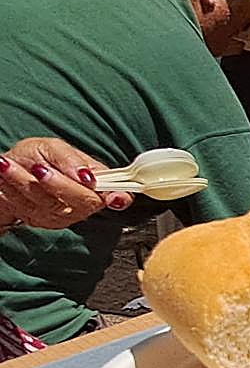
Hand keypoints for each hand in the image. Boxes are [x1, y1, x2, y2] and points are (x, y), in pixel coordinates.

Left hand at [0, 137, 132, 229]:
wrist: (7, 170)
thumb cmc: (36, 157)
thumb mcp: (54, 147)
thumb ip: (73, 159)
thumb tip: (89, 177)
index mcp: (95, 182)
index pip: (119, 194)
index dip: (120, 198)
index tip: (115, 198)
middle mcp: (83, 201)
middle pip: (84, 202)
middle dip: (59, 184)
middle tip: (40, 169)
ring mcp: (63, 214)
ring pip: (51, 204)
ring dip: (25, 182)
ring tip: (7, 164)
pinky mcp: (42, 220)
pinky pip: (29, 208)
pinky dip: (13, 188)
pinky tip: (4, 171)